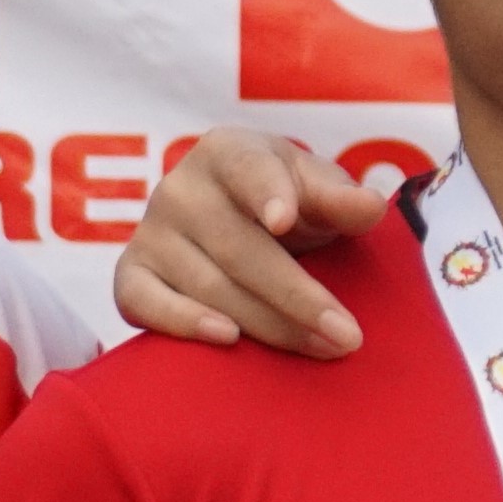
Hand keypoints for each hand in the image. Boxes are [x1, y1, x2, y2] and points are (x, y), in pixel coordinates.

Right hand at [114, 126, 399, 354]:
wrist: (233, 223)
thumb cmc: (285, 203)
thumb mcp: (316, 190)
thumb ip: (340, 198)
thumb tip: (371, 206)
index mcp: (229, 152)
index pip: (249, 169)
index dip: (267, 192)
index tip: (284, 220)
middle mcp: (180, 188)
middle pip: (238, 248)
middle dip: (297, 296)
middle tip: (346, 335)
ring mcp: (150, 232)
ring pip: (207, 286)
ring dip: (267, 324)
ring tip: (320, 349)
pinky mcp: (131, 274)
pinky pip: (145, 303)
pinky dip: (182, 323)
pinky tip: (227, 339)